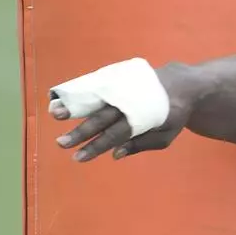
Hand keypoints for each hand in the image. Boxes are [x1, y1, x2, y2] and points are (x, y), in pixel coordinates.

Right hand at [53, 62, 191, 162]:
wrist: (180, 82)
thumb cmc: (172, 114)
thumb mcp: (165, 135)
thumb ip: (140, 144)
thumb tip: (115, 154)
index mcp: (141, 117)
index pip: (114, 135)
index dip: (95, 146)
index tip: (78, 157)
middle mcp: (129, 101)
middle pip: (102, 118)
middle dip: (80, 132)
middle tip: (61, 143)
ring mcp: (123, 86)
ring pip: (96, 98)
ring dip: (74, 106)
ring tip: (55, 113)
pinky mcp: (119, 77)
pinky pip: (96, 85)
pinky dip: (79, 91)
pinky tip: (62, 97)